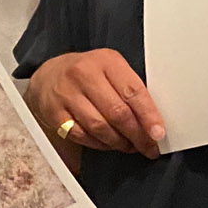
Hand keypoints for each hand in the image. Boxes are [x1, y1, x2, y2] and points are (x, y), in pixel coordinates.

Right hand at [28, 49, 164, 157]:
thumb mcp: (110, 69)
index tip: (158, 133)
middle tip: (148, 146)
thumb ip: (129, 89)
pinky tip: (108, 143)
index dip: (148, 116)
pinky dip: (99, 144)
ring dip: (119, 142)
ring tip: (129, 146)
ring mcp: (67, 95)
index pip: (133, 92)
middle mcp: (84, 75)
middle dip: (137, 135)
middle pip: (117, 112)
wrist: (48, 75)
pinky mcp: (54, 113)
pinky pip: (82, 136)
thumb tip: (152, 120)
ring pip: (99, 127)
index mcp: (105, 61)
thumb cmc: (86, 73)